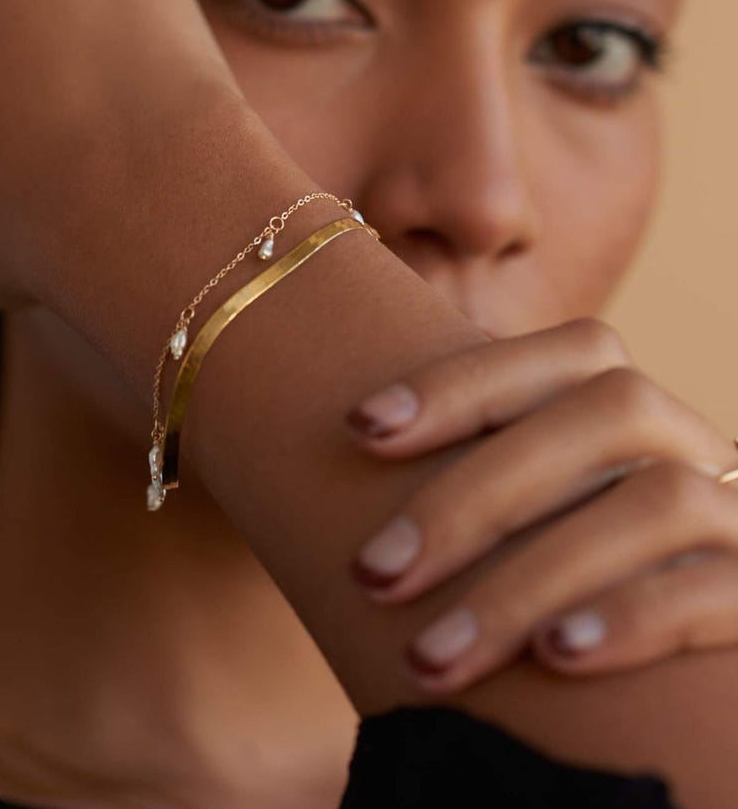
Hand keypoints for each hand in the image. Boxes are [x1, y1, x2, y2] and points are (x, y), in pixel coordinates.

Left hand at [344, 317, 737, 691]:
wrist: (674, 705)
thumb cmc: (553, 591)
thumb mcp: (517, 523)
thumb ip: (482, 483)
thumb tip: (357, 437)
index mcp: (634, 416)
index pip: (574, 352)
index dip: (464, 379)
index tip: (360, 427)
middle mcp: (695, 450)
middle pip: (607, 412)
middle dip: (472, 495)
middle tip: (373, 574)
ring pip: (659, 500)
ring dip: (528, 578)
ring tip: (432, 655)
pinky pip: (719, 592)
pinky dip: (631, 618)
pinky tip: (554, 656)